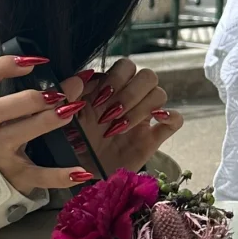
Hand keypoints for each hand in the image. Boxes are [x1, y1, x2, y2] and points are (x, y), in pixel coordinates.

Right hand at [0, 57, 90, 195]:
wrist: (0, 184)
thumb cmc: (11, 138)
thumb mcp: (17, 116)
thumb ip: (42, 96)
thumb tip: (78, 80)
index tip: (31, 62)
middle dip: (24, 99)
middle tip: (55, 94)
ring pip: (10, 137)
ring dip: (41, 122)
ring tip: (69, 113)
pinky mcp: (16, 179)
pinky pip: (36, 177)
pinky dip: (58, 175)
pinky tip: (80, 171)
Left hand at [75, 59, 182, 174]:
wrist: (76, 171)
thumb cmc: (68, 141)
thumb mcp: (61, 115)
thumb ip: (69, 93)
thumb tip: (86, 74)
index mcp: (108, 89)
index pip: (126, 66)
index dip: (116, 79)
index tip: (99, 101)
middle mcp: (129, 99)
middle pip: (148, 76)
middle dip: (130, 94)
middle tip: (111, 115)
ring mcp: (143, 118)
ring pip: (160, 95)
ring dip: (141, 109)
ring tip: (118, 129)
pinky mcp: (152, 138)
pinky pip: (176, 120)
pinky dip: (171, 116)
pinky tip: (156, 121)